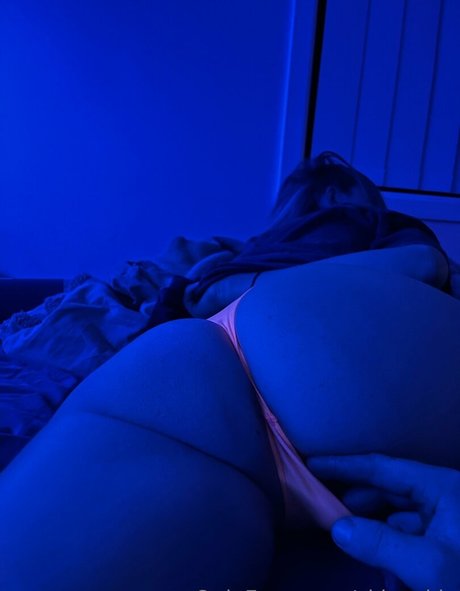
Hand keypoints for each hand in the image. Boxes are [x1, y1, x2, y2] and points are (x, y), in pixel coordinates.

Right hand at [307, 453, 459, 589]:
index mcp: (443, 488)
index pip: (382, 467)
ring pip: (399, 517)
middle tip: (323, 510)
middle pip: (388, 490)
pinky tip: (384, 568)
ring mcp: (448, 523)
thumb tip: (338, 528)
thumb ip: (380, 544)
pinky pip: (412, 539)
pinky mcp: (449, 547)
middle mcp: (445, 498)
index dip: (344, 465)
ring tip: (350, 540)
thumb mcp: (429, 567)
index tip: (311, 464)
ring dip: (375, 530)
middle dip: (357, 501)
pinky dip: (394, 549)